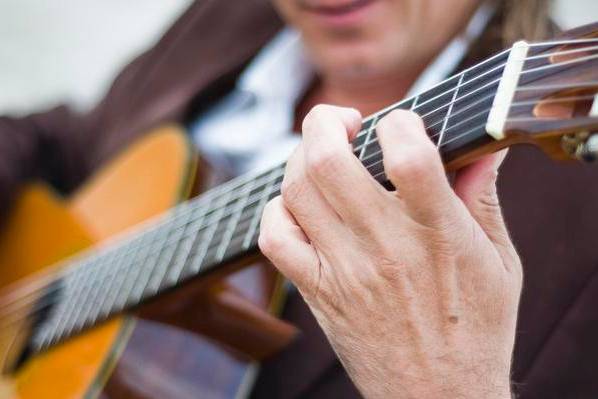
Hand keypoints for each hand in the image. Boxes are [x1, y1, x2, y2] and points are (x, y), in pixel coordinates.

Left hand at [258, 105, 521, 398]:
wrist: (437, 398)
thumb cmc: (475, 329)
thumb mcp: (499, 262)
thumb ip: (483, 198)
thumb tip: (483, 147)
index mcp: (436, 234)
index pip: (406, 157)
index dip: (399, 123)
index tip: (401, 124)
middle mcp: (382, 248)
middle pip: (327, 162)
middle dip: (326, 121)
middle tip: (344, 121)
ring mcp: (342, 270)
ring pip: (296, 192)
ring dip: (301, 158)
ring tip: (322, 156)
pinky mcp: (317, 292)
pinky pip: (274, 238)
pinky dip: (278, 210)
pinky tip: (300, 205)